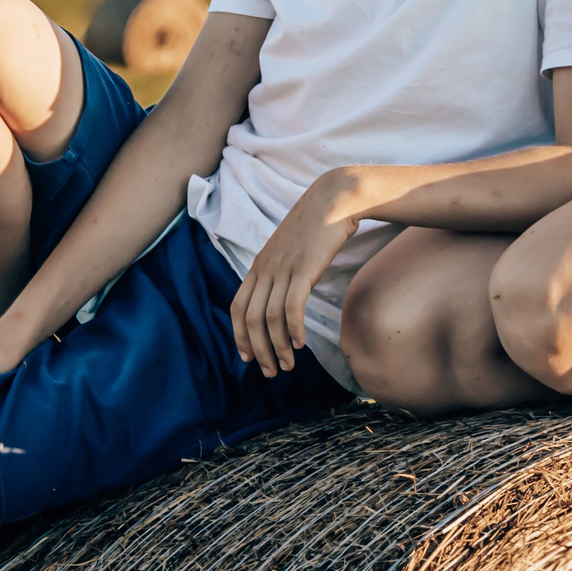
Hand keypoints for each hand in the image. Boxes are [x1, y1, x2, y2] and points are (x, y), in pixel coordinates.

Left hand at [229, 169, 370, 378]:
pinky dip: (293, 330)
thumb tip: (281, 296)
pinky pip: (292, 307)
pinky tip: (300, 343)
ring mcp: (283, 269)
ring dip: (277, 347)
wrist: (334, 199)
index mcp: (259, 265)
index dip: (239, 335)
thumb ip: (280, 271)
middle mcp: (265, 269)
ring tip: (288, 365)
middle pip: (251, 319)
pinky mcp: (304, 269)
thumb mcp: (289, 249)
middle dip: (258, 350)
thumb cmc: (315, 226)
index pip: (237, 307)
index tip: (247, 357)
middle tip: (270, 371)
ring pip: (271, 318)